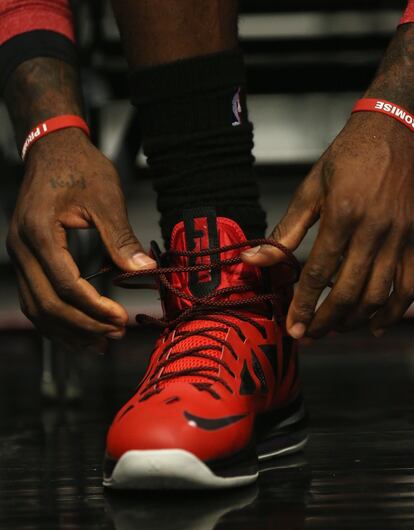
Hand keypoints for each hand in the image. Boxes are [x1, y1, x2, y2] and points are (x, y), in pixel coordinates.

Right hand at [7, 128, 155, 352]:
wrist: (54, 150)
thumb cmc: (79, 168)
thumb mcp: (106, 199)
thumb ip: (121, 238)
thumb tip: (144, 270)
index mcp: (39, 232)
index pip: (65, 285)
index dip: (94, 308)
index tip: (120, 319)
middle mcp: (21, 248)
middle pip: (47, 304)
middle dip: (83, 325)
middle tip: (114, 336)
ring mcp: (19, 255)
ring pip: (36, 308)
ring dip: (67, 331)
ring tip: (98, 345)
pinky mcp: (25, 259)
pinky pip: (35, 299)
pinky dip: (55, 320)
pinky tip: (77, 332)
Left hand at [242, 112, 413, 338]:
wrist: (394, 129)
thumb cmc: (349, 157)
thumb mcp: (310, 189)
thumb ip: (285, 230)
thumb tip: (252, 259)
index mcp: (342, 216)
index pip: (317, 273)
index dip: (302, 305)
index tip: (292, 327)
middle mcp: (374, 230)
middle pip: (348, 293)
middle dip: (324, 321)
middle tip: (308, 335)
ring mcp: (401, 237)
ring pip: (379, 296)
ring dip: (354, 321)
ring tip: (333, 330)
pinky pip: (410, 286)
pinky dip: (394, 312)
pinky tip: (376, 325)